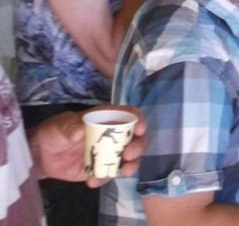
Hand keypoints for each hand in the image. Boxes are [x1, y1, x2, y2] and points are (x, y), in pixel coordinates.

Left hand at [29, 105, 146, 185]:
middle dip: (137, 146)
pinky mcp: (99, 169)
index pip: (129, 114)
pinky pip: (109, 174)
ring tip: (123, 173)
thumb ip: (71, 127)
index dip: (138, 119)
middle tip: (129, 155)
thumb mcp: (60, 125)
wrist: (40, 155)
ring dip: (130, 165)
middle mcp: (112, 135)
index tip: (139, 129)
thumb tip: (81, 132)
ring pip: (128, 158)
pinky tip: (92, 181)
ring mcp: (107, 153)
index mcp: (106, 119)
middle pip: (135, 138)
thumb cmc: (54, 132)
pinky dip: (104, 178)